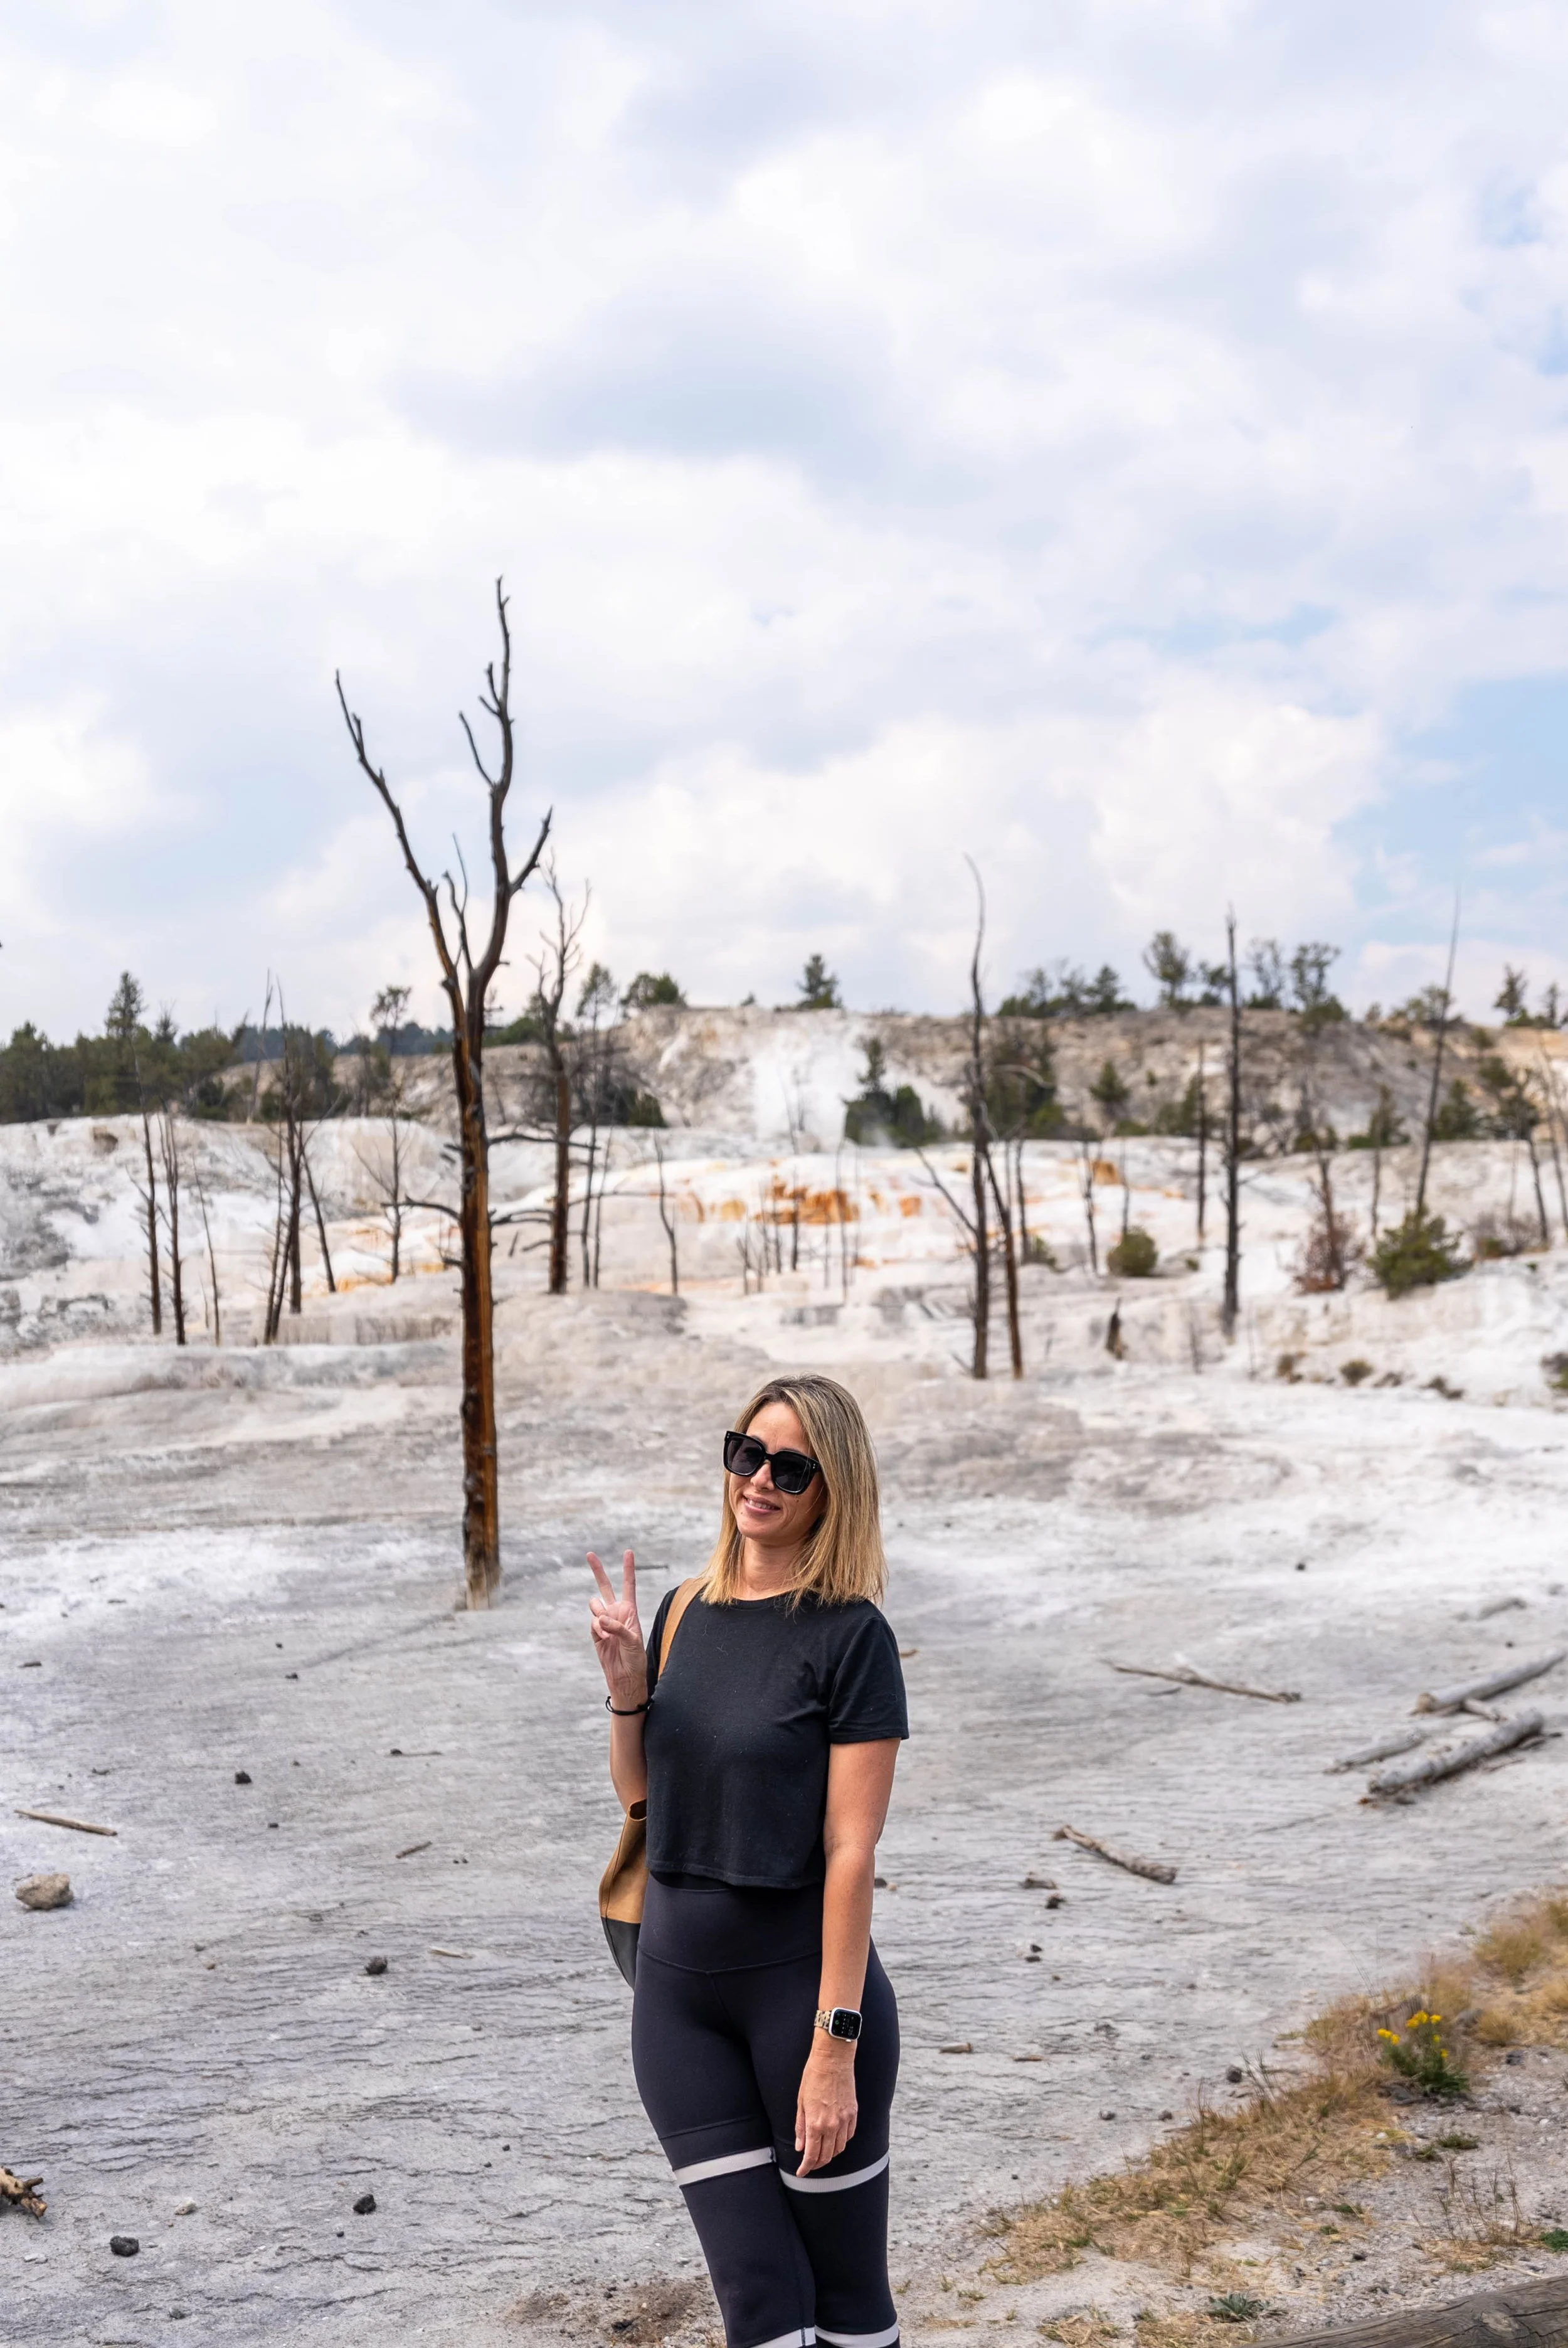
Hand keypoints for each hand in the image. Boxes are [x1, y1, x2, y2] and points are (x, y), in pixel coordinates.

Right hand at [587, 1549, 646, 1708]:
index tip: (628, 1552)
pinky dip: (598, 1630)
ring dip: (600, 1615)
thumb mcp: (633, 1640)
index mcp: (630, 1610)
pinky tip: (605, 1640)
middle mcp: (616, 1612)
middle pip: (605, 1587)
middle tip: (589, 1554)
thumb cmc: (635, 1658)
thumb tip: (600, 1618)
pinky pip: (593, 1623)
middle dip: (597, 1571)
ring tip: (609, 1631)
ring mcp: (604, 1622)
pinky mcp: (595, 1632)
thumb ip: (617, 1626)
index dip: (628, 1568)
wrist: (625, 1676)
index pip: (628, 1585)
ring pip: (595, 1606)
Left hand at [794, 2036, 856, 2175]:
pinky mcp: (853, 2113)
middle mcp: (831, 2125)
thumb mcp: (801, 2102)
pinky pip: (849, 2136)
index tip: (801, 2173)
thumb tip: (800, 2147)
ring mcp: (844, 2120)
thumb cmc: (813, 2076)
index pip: (811, 2155)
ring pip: (839, 2149)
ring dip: (830, 2155)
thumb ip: (800, 2127)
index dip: (806, 2168)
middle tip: (810, 2165)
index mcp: (815, 2123)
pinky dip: (841, 2142)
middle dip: (817, 2164)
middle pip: (826, 2156)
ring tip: (822, 2153)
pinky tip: (835, 2140)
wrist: (833, 2059)